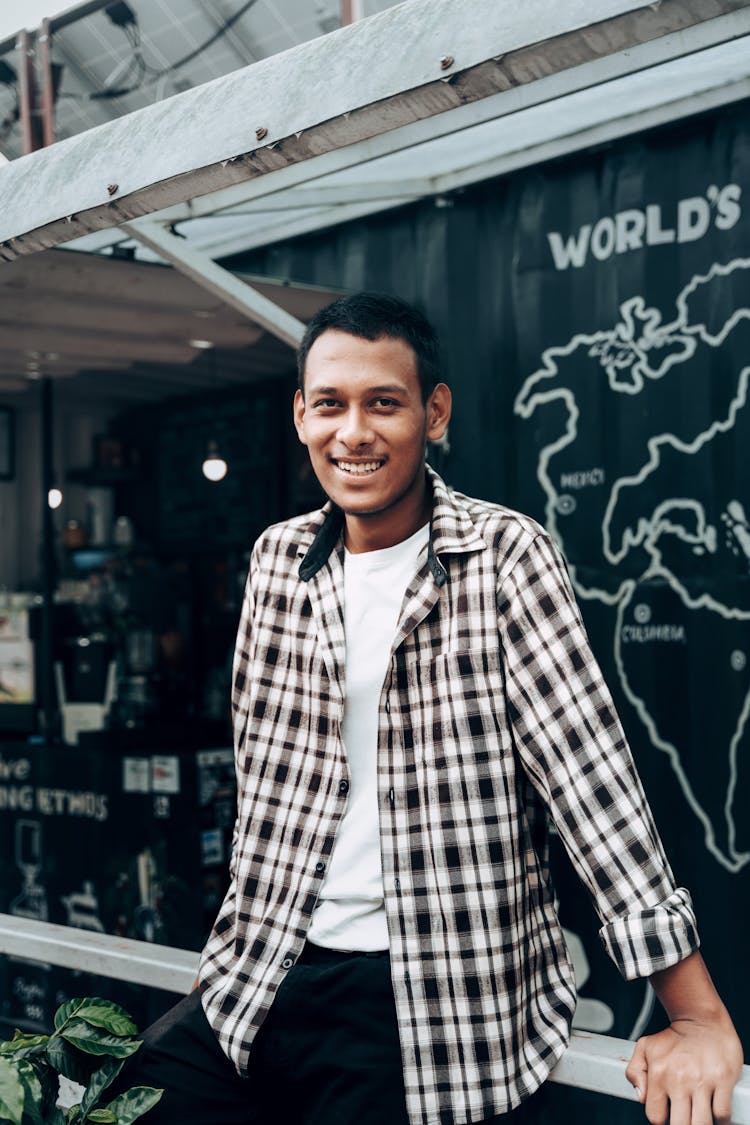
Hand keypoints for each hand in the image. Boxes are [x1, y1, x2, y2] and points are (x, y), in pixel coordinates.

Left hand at [626, 1015, 742, 1124]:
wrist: (702, 1019)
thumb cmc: (673, 1037)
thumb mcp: (645, 1047)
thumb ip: (635, 1072)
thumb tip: (641, 1098)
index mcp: (659, 1074)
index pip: (656, 1117)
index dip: (662, 1119)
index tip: (669, 1113)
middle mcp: (679, 1079)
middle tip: (685, 1117)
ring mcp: (702, 1080)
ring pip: (702, 1124)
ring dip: (701, 1124)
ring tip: (699, 1116)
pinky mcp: (723, 1079)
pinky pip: (723, 1113)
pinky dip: (720, 1119)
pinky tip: (715, 1112)